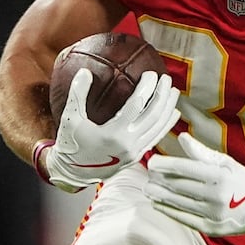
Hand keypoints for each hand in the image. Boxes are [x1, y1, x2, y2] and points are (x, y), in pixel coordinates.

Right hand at [37, 67, 179, 191]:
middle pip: (153, 115)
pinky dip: (166, 125)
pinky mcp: (136, 156)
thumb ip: (77, 94)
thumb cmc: (70, 144)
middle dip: (162, 95)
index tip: (150, 73)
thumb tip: (86, 71)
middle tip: (166, 78)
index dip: (146, 88)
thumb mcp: (70, 118)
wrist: (73, 172)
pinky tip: (173, 113)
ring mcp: (134, 152)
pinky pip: (155, 138)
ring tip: (174, 91)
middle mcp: (128, 144)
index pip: (136, 105)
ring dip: (168, 108)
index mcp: (113, 134)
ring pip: (158, 127)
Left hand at [144, 132, 244, 235]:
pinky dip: (169, 211)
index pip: (185, 169)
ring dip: (160, 196)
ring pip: (179, 203)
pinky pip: (185, 219)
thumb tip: (182, 138)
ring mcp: (213, 214)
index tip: (153, 163)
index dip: (165, 165)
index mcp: (219, 176)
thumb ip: (201, 152)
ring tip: (149, 189)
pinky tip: (158, 204)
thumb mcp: (225, 162)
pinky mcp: (211, 228)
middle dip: (160, 181)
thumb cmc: (241, 180)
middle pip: (179, 187)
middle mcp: (216, 196)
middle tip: (148, 176)